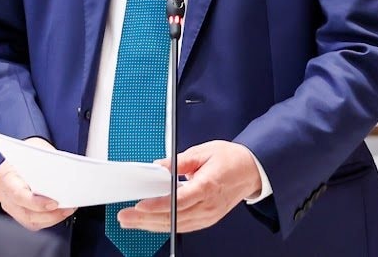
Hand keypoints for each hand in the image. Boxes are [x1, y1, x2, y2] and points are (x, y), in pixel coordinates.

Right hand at [0, 138, 75, 230]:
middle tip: (67, 208)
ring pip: (30, 221)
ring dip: (51, 218)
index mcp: (5, 176)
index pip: (18, 194)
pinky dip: (48, 219)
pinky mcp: (18, 213)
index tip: (54, 203)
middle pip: (25, 212)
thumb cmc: (28, 152)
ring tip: (68, 210)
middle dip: (49, 213)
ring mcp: (9, 206)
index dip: (36, 202)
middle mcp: (4, 194)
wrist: (22, 155)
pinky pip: (33, 222)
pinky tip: (60, 212)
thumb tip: (63, 175)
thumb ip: (46, 163)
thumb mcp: (36, 149)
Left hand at [117, 140, 261, 232]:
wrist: (252, 171)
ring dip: (151, 225)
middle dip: (146, 219)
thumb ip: (180, 160)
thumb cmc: (231, 159)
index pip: (180, 200)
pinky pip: (183, 226)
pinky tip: (150, 224)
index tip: (140, 205)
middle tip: (124, 217)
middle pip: (173, 217)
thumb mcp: (205, 151)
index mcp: (208, 185)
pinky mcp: (207, 219)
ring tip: (131, 222)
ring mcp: (209, 216)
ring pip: (176, 226)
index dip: (159, 204)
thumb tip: (159, 165)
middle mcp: (208, 205)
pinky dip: (164, 226)